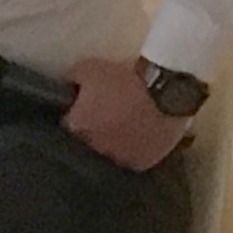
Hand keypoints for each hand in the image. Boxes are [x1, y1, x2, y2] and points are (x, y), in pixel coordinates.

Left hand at [63, 56, 188, 172]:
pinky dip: (133, 151)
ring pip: (109, 154)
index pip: (67, 125)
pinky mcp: (141, 164)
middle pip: (87, 142)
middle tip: (106, 116)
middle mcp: (94, 147)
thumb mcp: (89, 68)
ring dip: (112, 143)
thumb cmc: (126, 78)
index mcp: (78, 126)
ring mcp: (119, 158)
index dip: (76, 115)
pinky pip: (131, 160)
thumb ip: (72, 80)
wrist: (166, 90)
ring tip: (124, 128)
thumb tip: (66, 87)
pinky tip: (138, 137)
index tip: (85, 108)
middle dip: (93, 131)